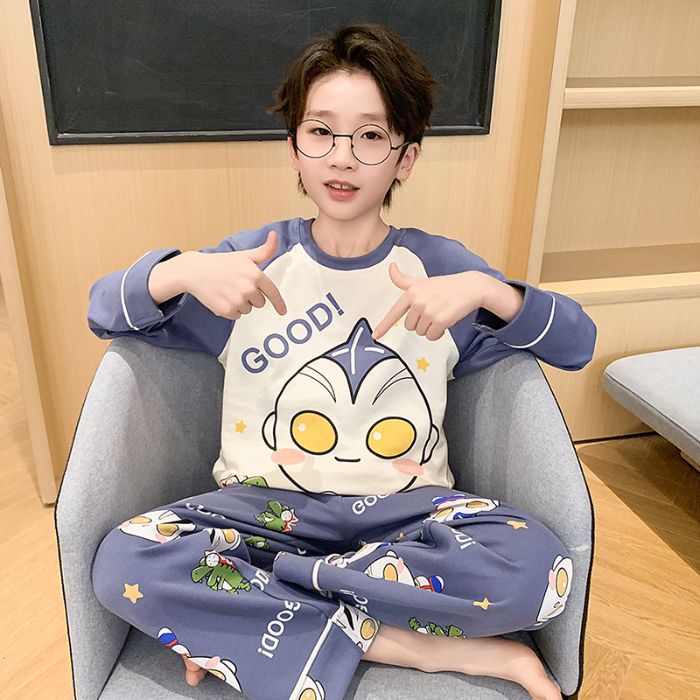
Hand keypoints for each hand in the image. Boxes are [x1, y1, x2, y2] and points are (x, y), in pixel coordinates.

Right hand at [185, 230, 286, 319]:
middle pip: (260, 303)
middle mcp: (248, 288)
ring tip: (228, 290)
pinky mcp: (226, 311)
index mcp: (255, 274)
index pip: (273, 292)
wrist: (195, 271)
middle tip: (237, 285)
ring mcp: (237, 301)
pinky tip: (222, 297)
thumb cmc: (221, 263)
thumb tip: (274, 235)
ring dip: (241, 303)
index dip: (279, 303)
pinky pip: (237, 316)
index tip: (283, 311)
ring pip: (248, 310)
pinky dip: (231, 310)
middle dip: (252, 296)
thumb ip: (264, 250)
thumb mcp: (244, 255)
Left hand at [371, 263, 495, 341]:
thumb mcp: (422, 281)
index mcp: (411, 292)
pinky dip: (438, 333)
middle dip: (420, 323)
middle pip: (409, 326)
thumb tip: (390, 267)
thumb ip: (403, 280)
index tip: (375, 335)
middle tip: (432, 311)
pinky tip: (445, 321)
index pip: (394, 312)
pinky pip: (432, 336)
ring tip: (440, 314)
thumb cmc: (445, 286)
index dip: (384, 325)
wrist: (469, 287)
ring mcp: (429, 311)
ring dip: (430, 328)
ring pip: (421, 332)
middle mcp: (418, 302)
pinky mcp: (440, 320)